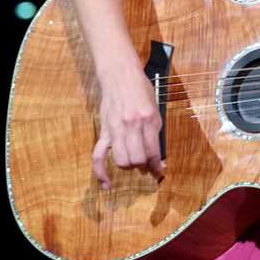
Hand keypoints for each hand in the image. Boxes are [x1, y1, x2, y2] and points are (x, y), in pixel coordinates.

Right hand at [92, 62, 165, 188]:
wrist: (119, 75)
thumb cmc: (140, 89)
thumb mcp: (154, 106)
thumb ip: (154, 127)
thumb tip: (156, 151)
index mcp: (148, 119)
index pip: (153, 151)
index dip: (158, 165)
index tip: (160, 170)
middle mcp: (131, 126)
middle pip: (137, 159)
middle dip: (144, 166)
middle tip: (147, 165)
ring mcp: (115, 129)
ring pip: (121, 160)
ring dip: (129, 166)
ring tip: (133, 164)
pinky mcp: (104, 130)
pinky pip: (98, 156)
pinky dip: (101, 172)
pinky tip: (106, 184)